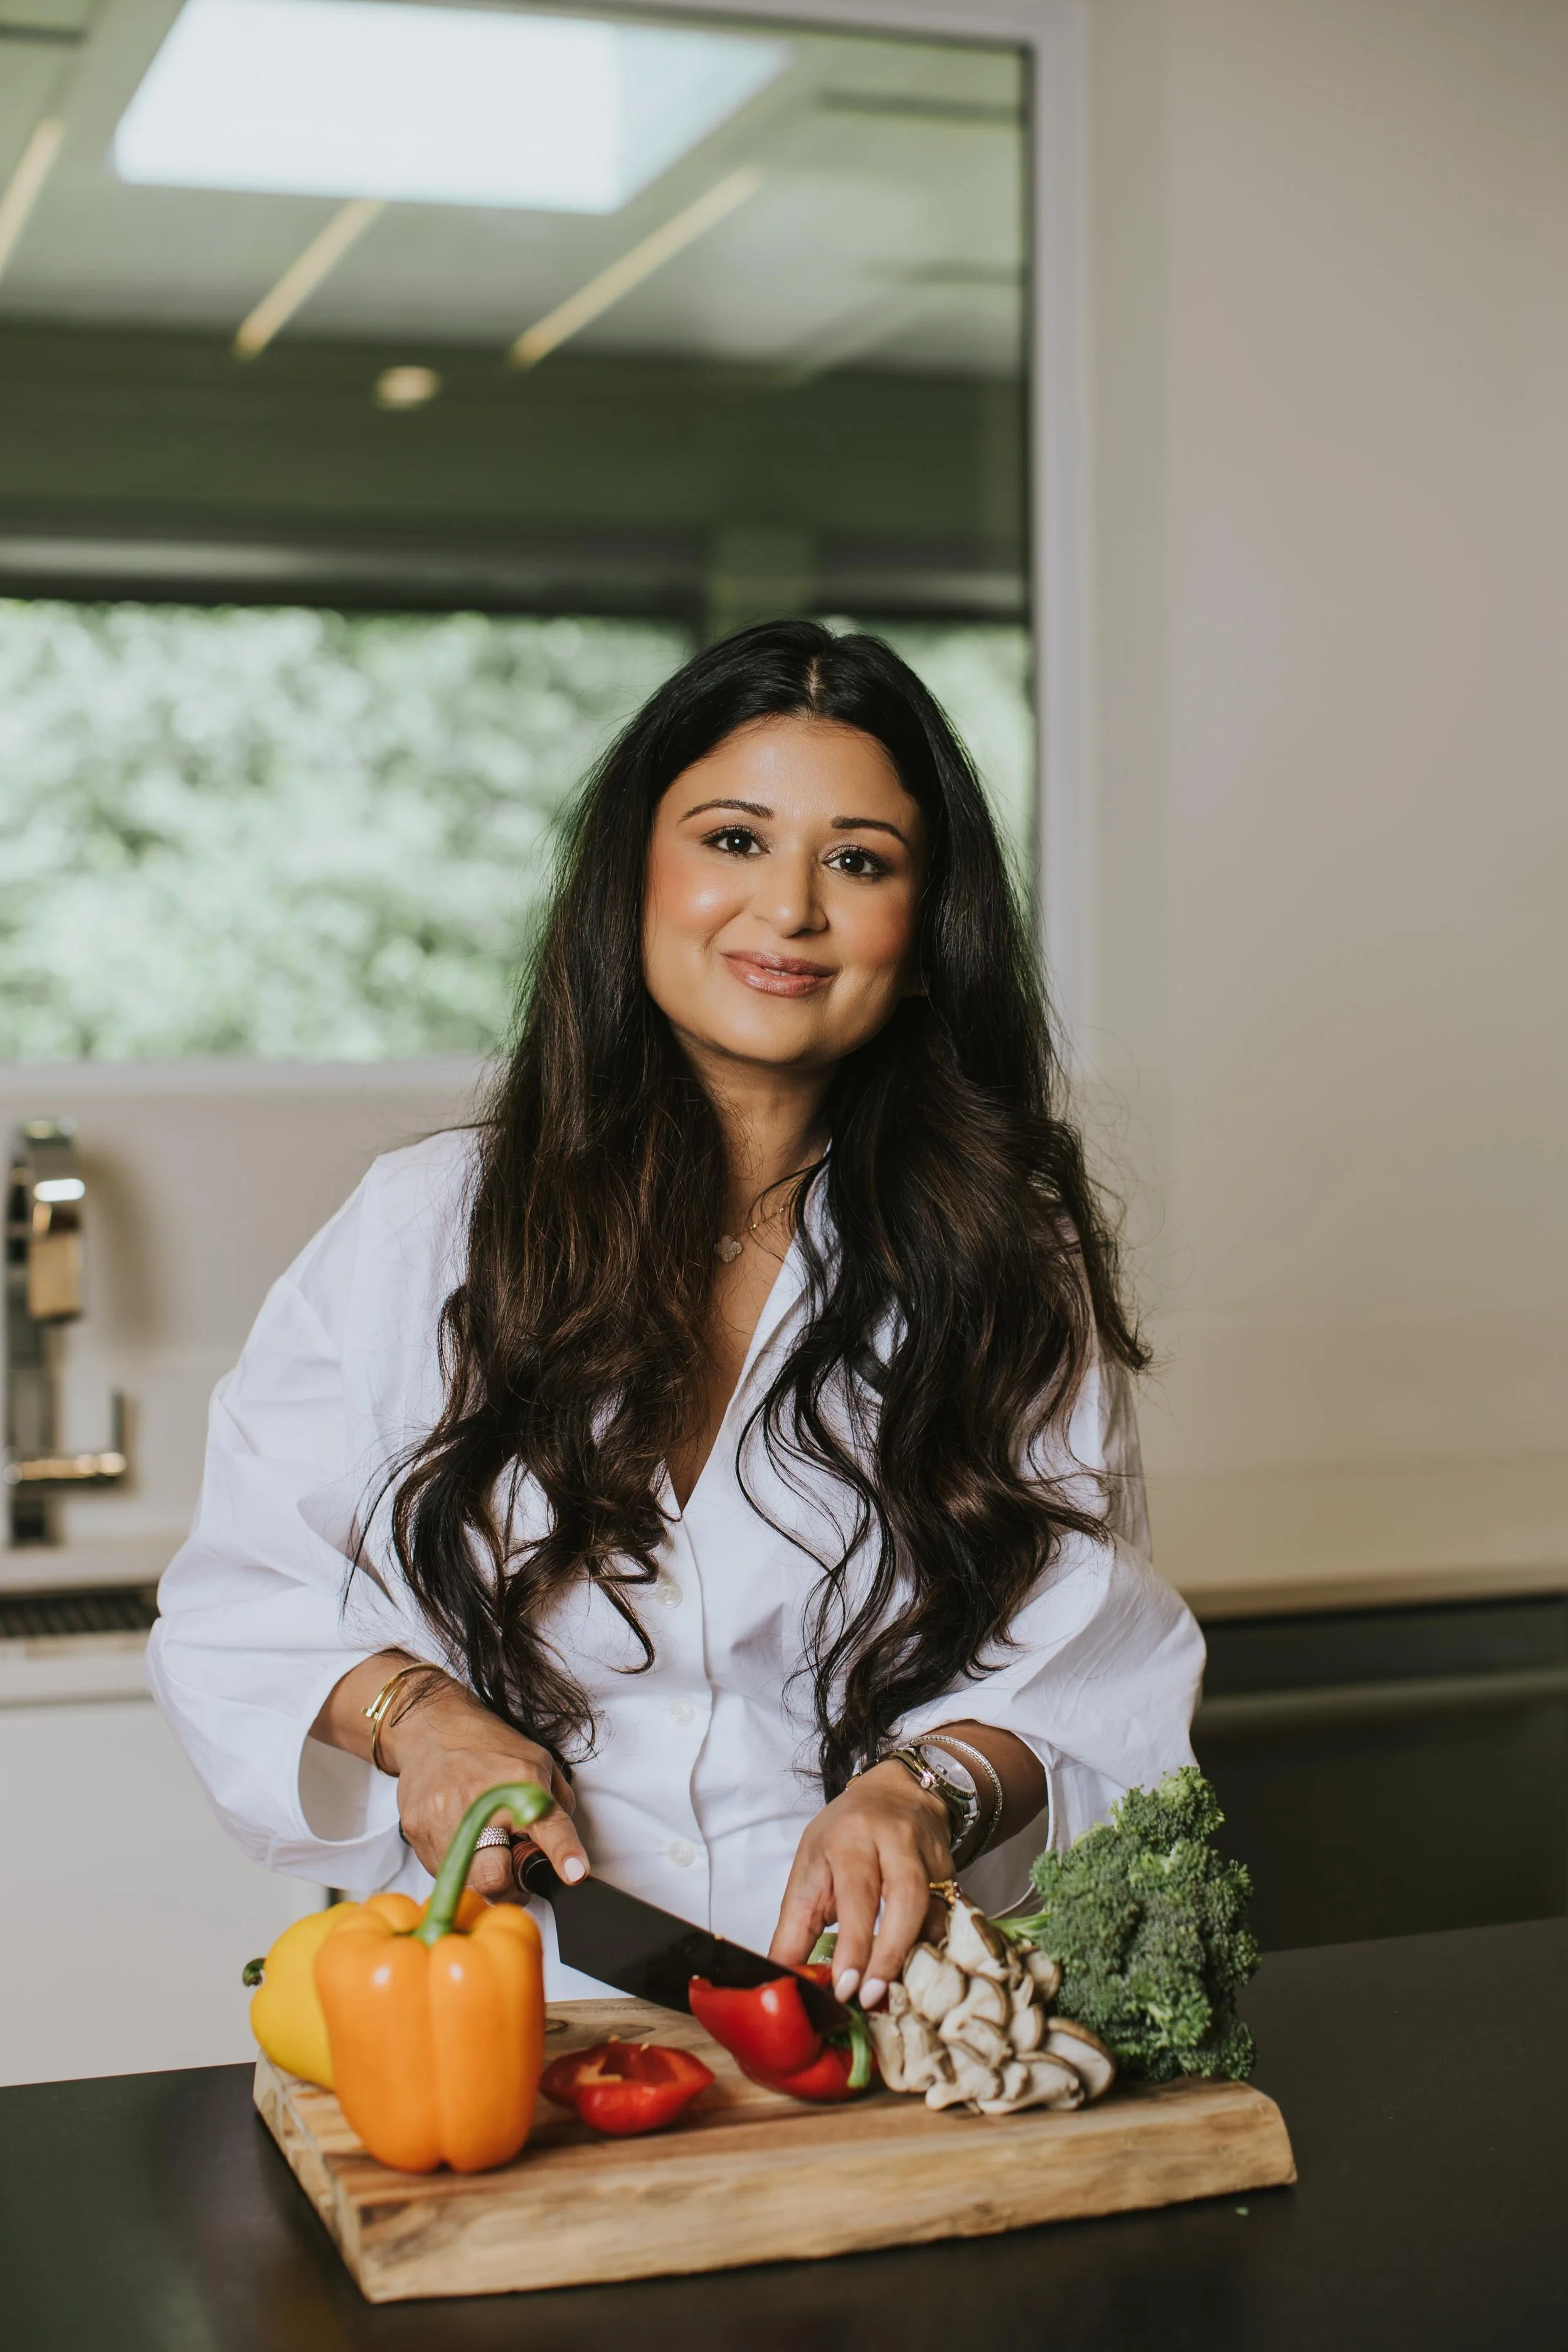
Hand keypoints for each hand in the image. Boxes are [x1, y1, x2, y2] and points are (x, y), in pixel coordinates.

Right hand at [380, 1676, 588, 1899]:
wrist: (433, 1728)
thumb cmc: (489, 1748)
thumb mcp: (537, 1763)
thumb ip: (557, 1806)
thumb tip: (566, 1853)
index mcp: (521, 1785)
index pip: (549, 1828)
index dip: (563, 1855)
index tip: (574, 1874)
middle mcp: (482, 1805)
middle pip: (494, 1878)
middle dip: (508, 1887)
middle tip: (512, 1871)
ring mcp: (443, 1820)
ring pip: (466, 1885)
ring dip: (482, 1877)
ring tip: (485, 1849)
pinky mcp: (417, 1831)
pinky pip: (442, 1872)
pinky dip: (458, 1865)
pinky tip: (461, 1840)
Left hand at [768, 1762, 951, 2010]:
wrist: (897, 1792)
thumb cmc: (844, 1835)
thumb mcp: (810, 1868)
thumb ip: (794, 1927)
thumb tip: (783, 1981)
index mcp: (851, 1838)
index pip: (857, 1894)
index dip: (854, 1945)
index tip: (844, 1989)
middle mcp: (895, 1841)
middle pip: (905, 1897)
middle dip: (889, 1954)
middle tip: (871, 1998)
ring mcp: (930, 1854)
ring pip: (934, 1908)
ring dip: (915, 1955)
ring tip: (897, 1994)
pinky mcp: (953, 1871)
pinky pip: (951, 1915)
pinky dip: (936, 1947)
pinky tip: (922, 1973)